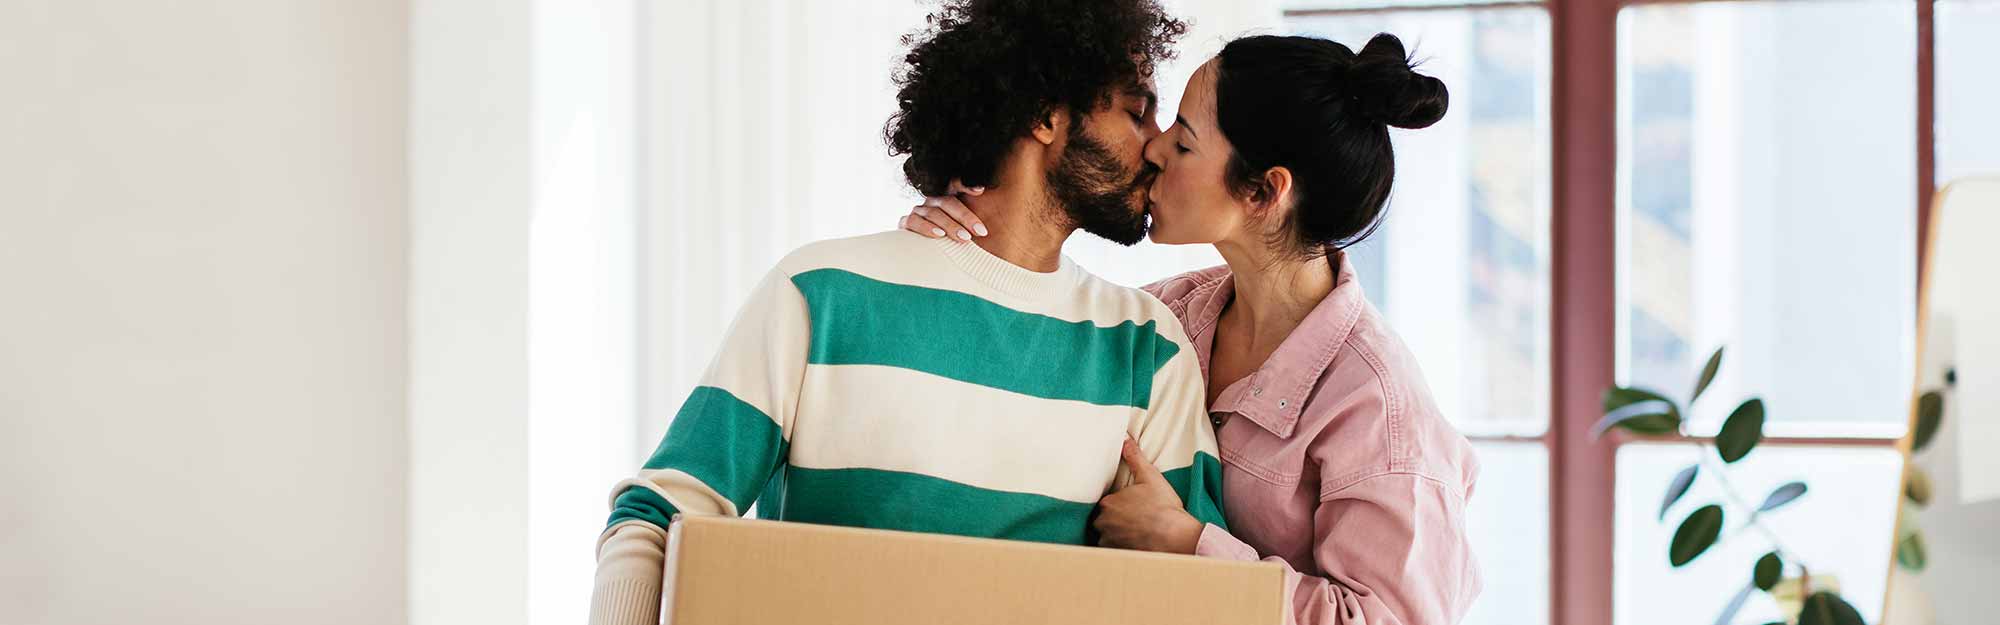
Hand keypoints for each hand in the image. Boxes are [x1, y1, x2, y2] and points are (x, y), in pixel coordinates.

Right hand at [897, 180, 987, 241]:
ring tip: (965, 238)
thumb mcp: (966, 231)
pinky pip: (914, 222)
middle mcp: (932, 202)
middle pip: (947, 202)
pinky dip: (927, 228)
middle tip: (980, 232)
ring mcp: (918, 211)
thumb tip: (986, 200)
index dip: (966, 185)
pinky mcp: (906, 223)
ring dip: (950, 225)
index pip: (954, 184)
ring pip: (933, 213)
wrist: (926, 259)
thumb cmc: (953, 243)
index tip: (980, 191)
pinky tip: (939, 235)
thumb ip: (975, 223)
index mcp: (948, 199)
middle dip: (965, 217)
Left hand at [1094, 437, 1203, 554]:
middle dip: (1114, 519)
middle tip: (1133, 519)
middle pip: (1103, 519)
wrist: (1176, 536)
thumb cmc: (1164, 506)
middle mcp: (1103, 521)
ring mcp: (1109, 540)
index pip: (1106, 501)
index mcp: (1108, 502)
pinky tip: (1133, 544)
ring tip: (1133, 533)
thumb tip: (1124, 439)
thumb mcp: (1150, 476)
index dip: (1118, 503)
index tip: (1130, 506)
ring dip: (1115, 534)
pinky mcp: (1117, 554)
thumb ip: (1134, 457)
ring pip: (1106, 535)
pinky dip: (1120, 548)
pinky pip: (1112, 550)